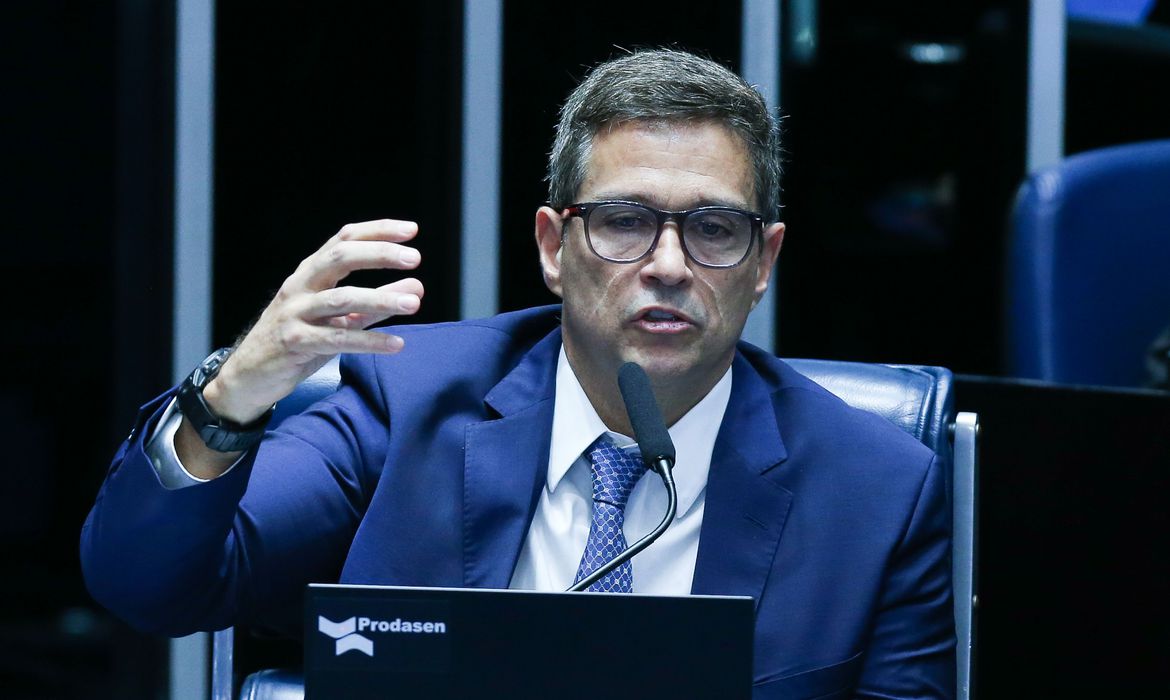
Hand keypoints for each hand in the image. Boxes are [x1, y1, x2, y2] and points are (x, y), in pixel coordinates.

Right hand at [204, 219, 424, 423]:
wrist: (249, 376)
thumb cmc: (297, 340)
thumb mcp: (340, 319)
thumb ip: (376, 304)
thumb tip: (417, 287)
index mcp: (311, 274)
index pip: (344, 240)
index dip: (378, 231)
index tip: (412, 231)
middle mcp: (301, 286)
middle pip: (340, 258)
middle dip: (379, 254)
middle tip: (415, 258)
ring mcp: (295, 313)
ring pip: (341, 299)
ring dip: (381, 299)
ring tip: (414, 303)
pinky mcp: (294, 342)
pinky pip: (338, 339)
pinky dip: (369, 341)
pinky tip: (396, 344)